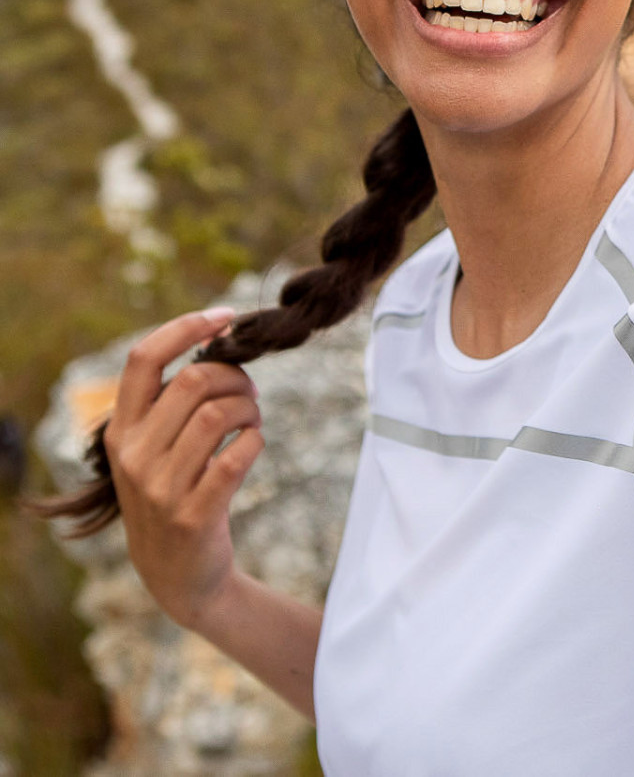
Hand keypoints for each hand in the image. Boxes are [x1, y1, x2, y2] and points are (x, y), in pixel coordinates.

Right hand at [104, 307, 263, 631]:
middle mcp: (133, 455)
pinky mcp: (193, 514)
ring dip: (248, 409)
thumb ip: (173, 404)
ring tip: (251, 421)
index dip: (185, 327)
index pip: (142, 358)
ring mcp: (160, 487)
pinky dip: (254, 442)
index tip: (224, 317)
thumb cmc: (176, 493)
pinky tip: (252, 446)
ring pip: (217, 414)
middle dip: (235, 376)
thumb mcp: (154, 449)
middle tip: (249, 393)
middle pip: (193, 380)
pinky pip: (236, 457)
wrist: (179, 575)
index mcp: (121, 430)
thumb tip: (222, 344)